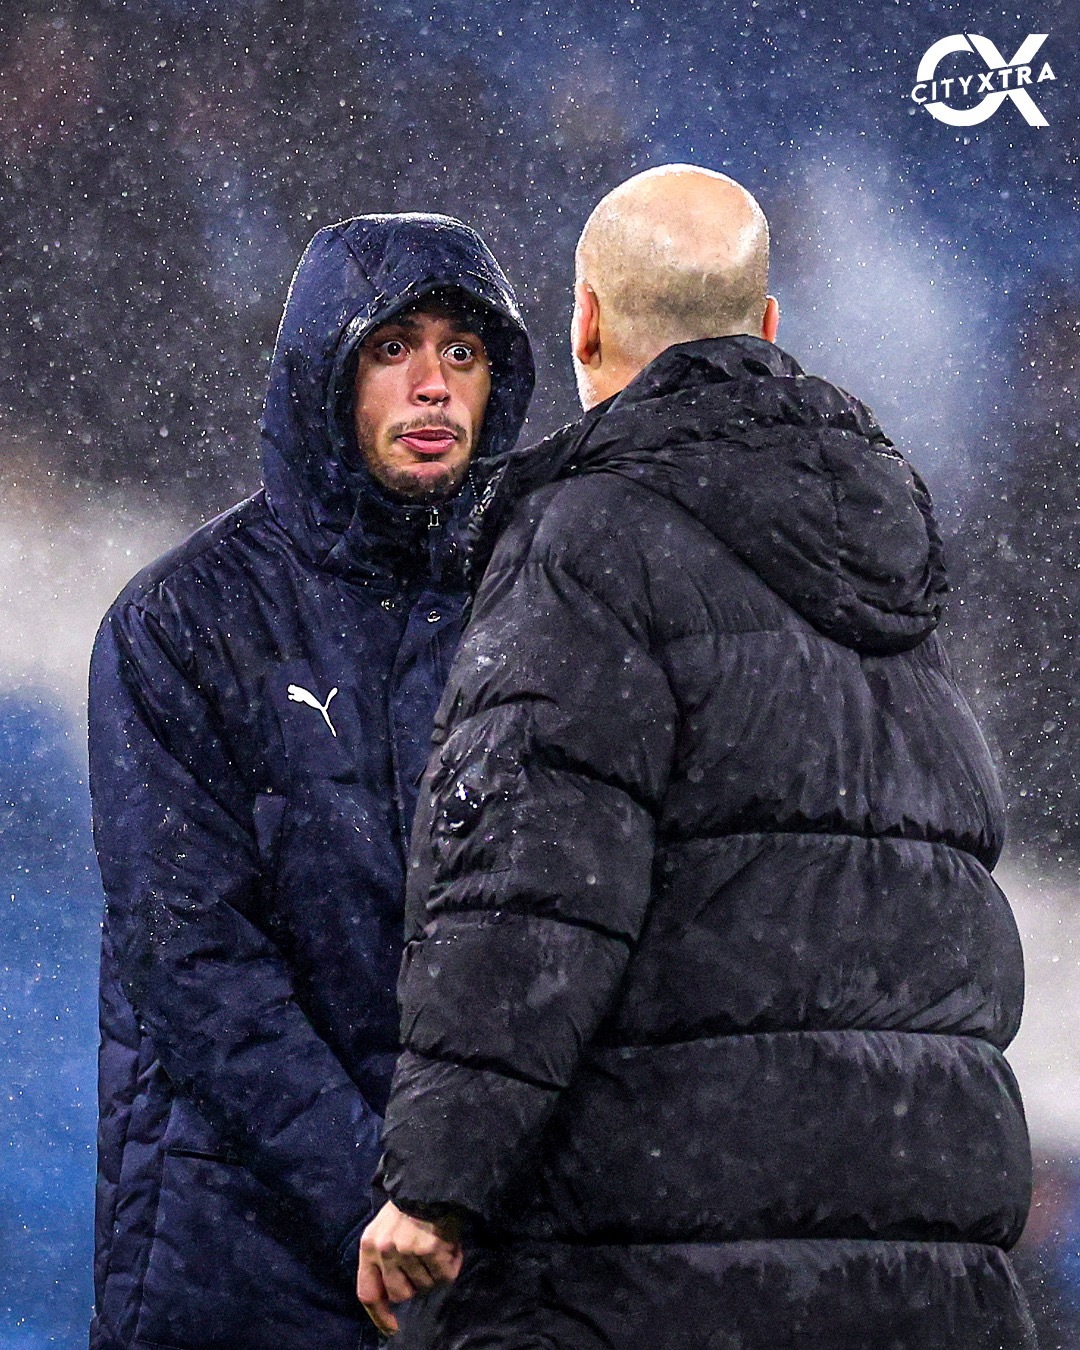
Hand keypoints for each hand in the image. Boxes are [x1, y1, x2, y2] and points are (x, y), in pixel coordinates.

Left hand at [356, 1199, 462, 1335]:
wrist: (432, 1178)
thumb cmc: (410, 1206)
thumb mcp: (385, 1228)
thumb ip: (383, 1258)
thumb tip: (393, 1297)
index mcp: (369, 1246)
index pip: (368, 1292)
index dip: (380, 1315)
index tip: (393, 1328)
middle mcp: (384, 1250)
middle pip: (400, 1294)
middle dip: (415, 1285)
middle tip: (425, 1264)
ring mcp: (406, 1249)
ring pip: (425, 1285)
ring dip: (435, 1272)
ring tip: (438, 1247)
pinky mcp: (429, 1248)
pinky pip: (444, 1275)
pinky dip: (451, 1265)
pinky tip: (450, 1247)